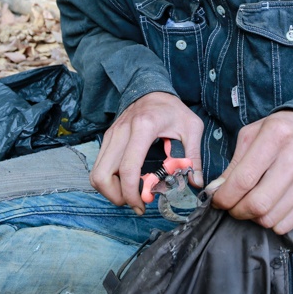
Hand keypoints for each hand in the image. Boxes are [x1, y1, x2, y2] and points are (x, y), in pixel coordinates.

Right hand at [89, 92, 203, 214]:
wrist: (151, 88)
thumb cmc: (172, 109)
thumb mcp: (191, 127)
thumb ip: (193, 156)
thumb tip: (196, 183)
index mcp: (143, 128)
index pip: (128, 168)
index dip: (131, 193)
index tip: (142, 205)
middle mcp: (122, 132)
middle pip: (103, 175)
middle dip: (116, 197)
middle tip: (136, 202)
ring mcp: (111, 135)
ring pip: (96, 174)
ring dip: (110, 191)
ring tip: (131, 194)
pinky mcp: (107, 138)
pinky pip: (99, 167)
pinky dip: (108, 181)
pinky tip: (126, 182)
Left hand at [210, 110, 292, 233]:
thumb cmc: (277, 130)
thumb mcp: (251, 135)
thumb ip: (234, 164)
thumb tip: (217, 192)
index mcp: (276, 136)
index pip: (244, 179)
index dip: (225, 196)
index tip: (216, 199)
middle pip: (259, 203)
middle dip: (237, 211)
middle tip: (231, 206)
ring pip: (271, 218)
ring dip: (253, 218)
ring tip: (248, 205)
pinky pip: (287, 224)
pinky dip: (271, 223)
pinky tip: (266, 209)